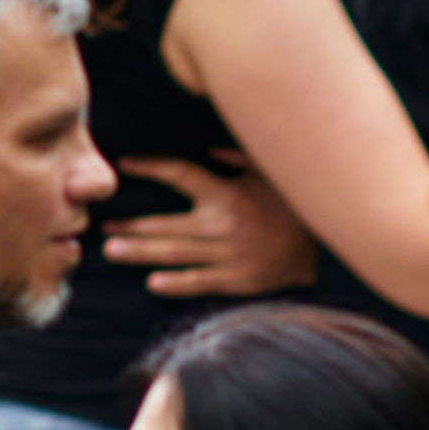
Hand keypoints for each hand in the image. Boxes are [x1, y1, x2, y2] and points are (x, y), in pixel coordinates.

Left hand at [104, 155, 320, 297]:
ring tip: (113, 250)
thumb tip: (203, 147)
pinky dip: (176, 283)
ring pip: (175, 254)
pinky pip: (200, 282)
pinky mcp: (238, 280)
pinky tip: (153, 282)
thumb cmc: (291, 204)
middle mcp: (222, 225)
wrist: (324, 248)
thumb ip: (234, 157)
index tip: (124, 165)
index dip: (150, 168)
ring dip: (141, 252)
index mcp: (227, 193)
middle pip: (166, 224)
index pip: (178, 175)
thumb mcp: (267, 171)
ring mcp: (228, 255)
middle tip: (103, 226)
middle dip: (132, 225)